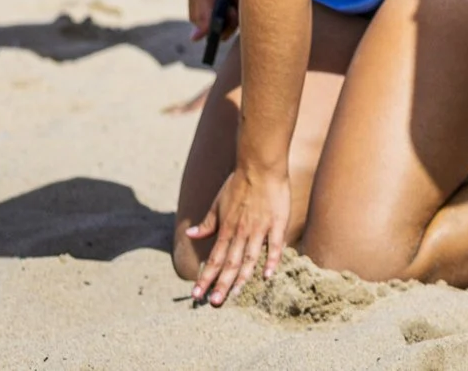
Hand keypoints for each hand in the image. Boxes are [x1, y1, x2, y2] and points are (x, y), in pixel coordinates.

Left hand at [185, 164, 289, 306]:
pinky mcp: (277, 222)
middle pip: (229, 263)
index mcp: (226, 228)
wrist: (260, 164)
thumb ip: (207, 222)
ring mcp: (259, 228)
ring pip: (249, 258)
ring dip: (241, 278)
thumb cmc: (239, 182)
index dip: (205, 277)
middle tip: (214, 304)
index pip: (214, 258)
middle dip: (221, 285)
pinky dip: (271, 261)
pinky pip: (274, 245)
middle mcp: (241, 231)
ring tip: (235, 295)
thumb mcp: (218, 202)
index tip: (196, 295)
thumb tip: (191, 234)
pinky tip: (268, 275)